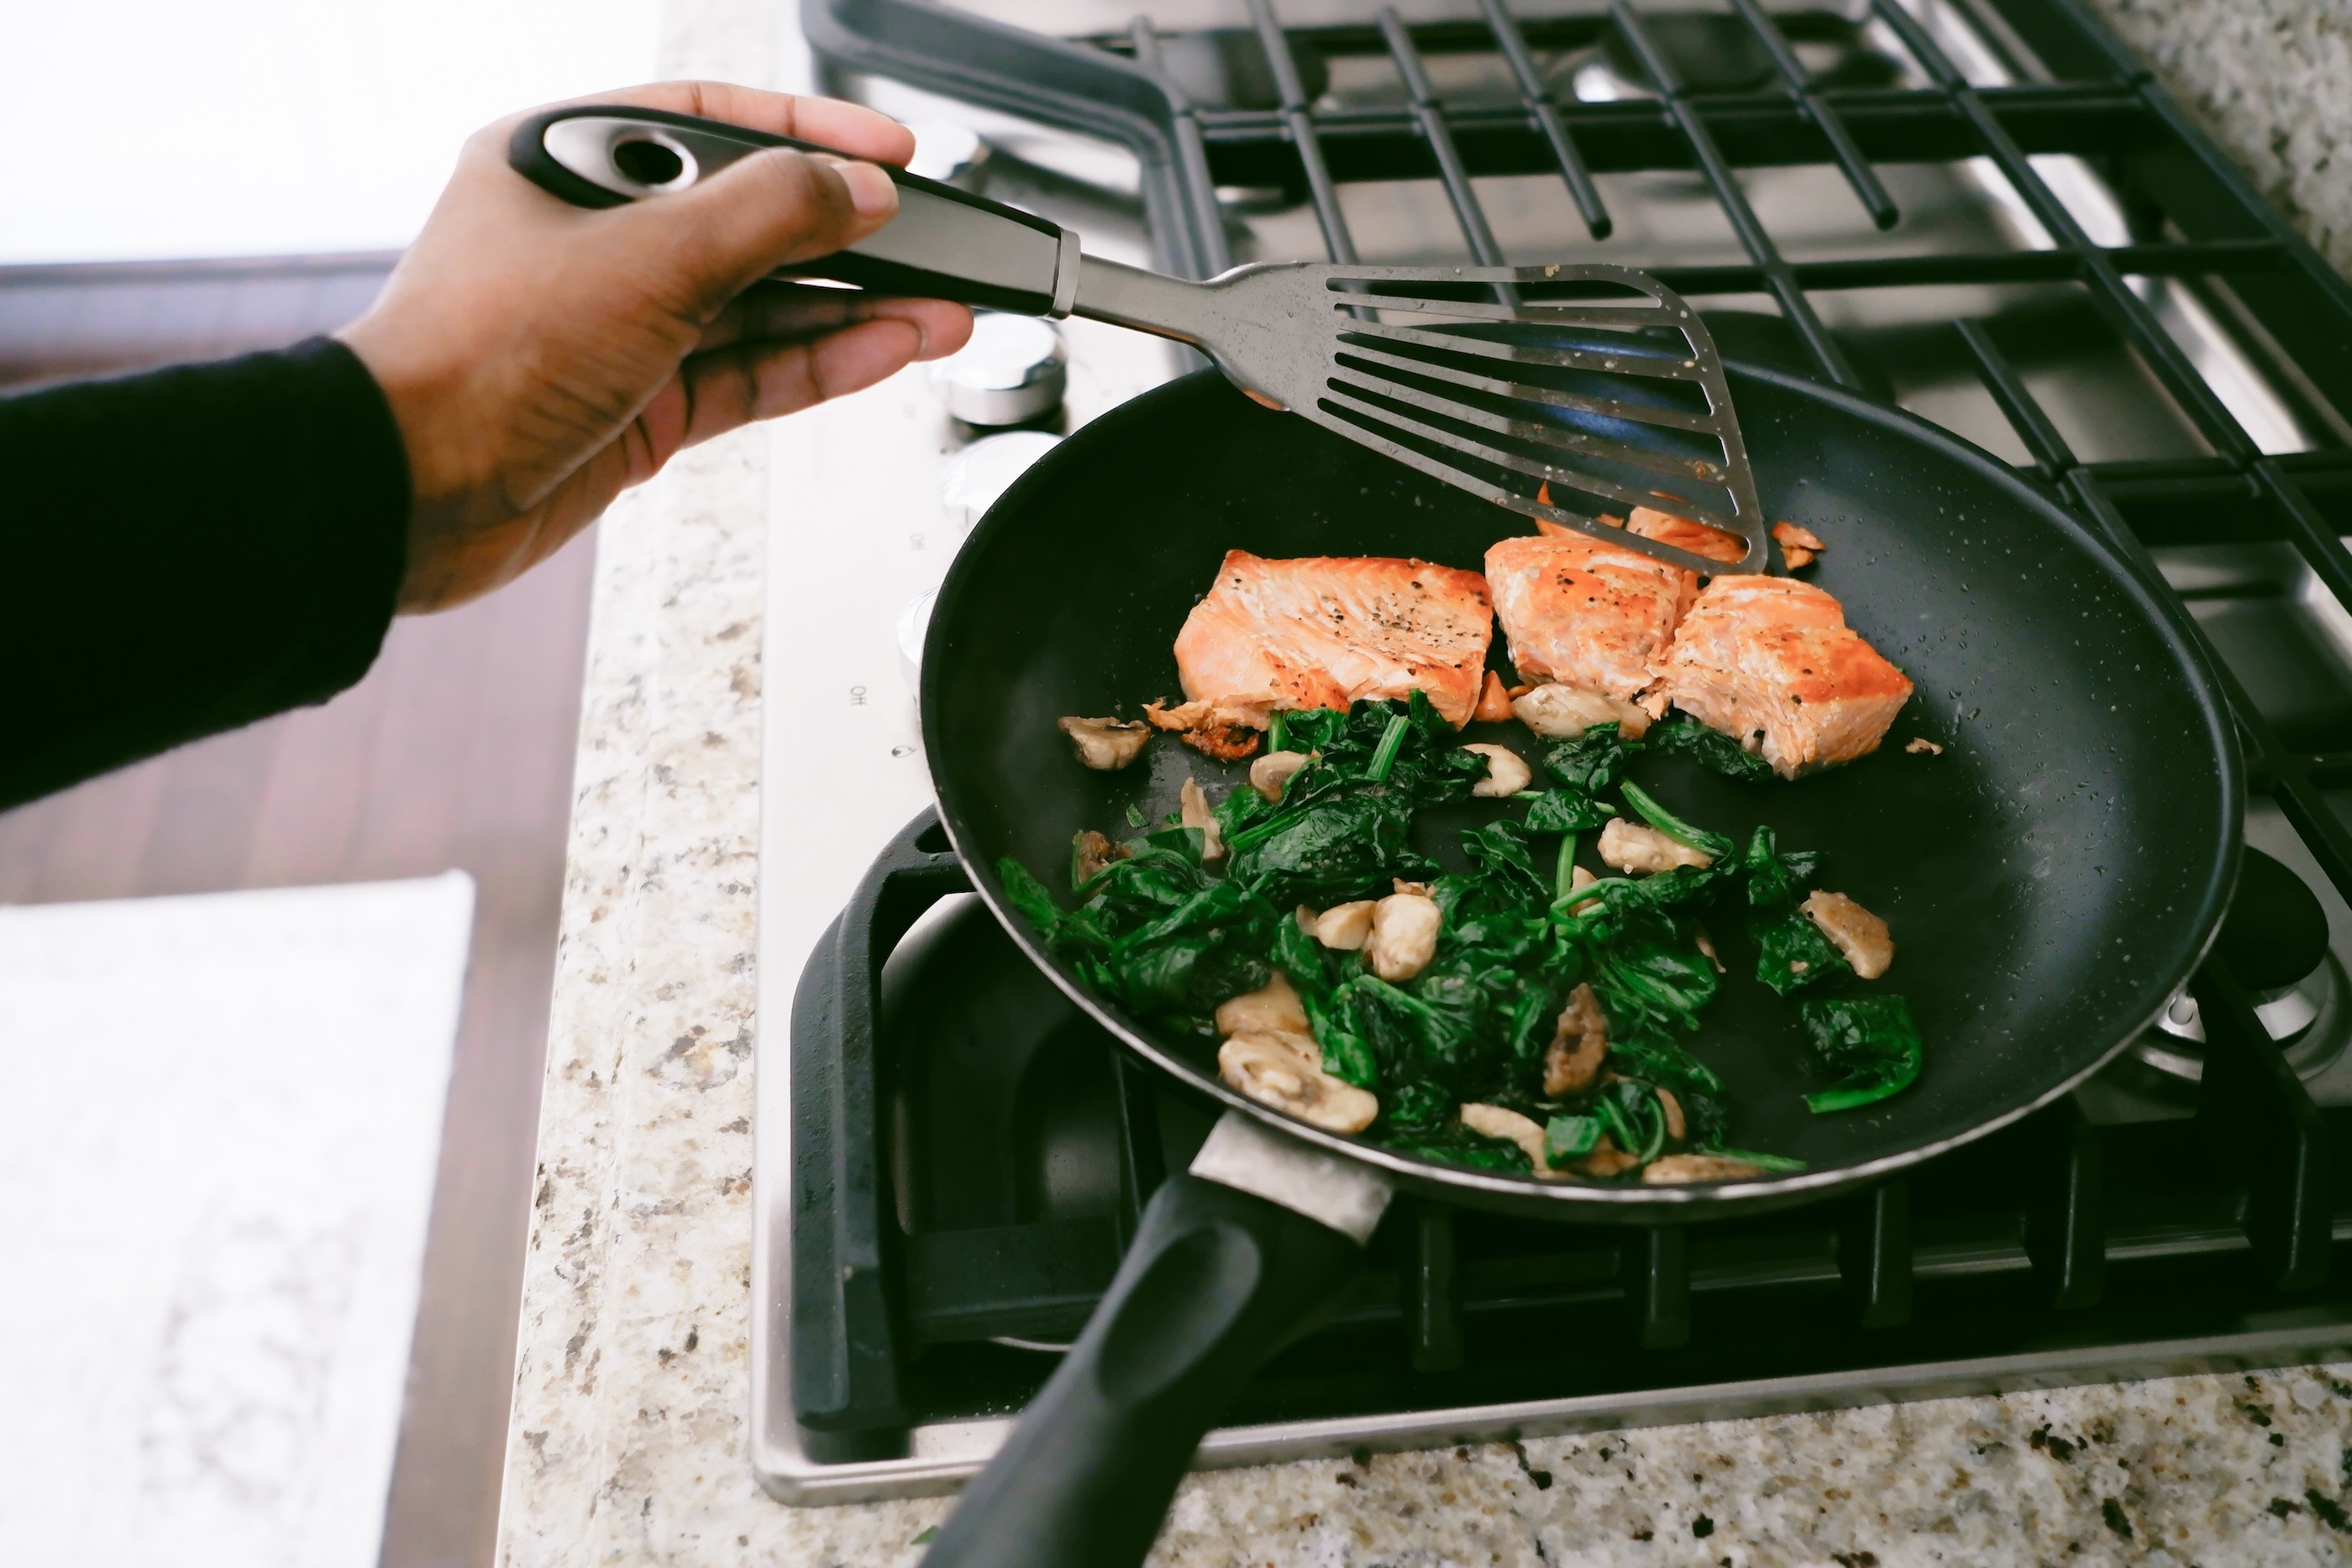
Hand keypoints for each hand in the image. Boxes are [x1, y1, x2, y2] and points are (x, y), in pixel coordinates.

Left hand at [339, 82, 972, 612]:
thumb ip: (773, 214)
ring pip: (763, 308)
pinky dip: (820, 366)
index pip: (713, 121)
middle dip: (850, 237)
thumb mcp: (651, 256)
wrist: (415, 492)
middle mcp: (596, 240)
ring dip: (855, 311)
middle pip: (751, 221)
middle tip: (935, 242)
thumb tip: (859, 189)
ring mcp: (622, 328)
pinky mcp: (641, 407)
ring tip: (944, 313)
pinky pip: (751, 376)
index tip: (890, 150)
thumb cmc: (478, 355)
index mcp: (570, 163)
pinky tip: (886, 352)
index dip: (810, 132)